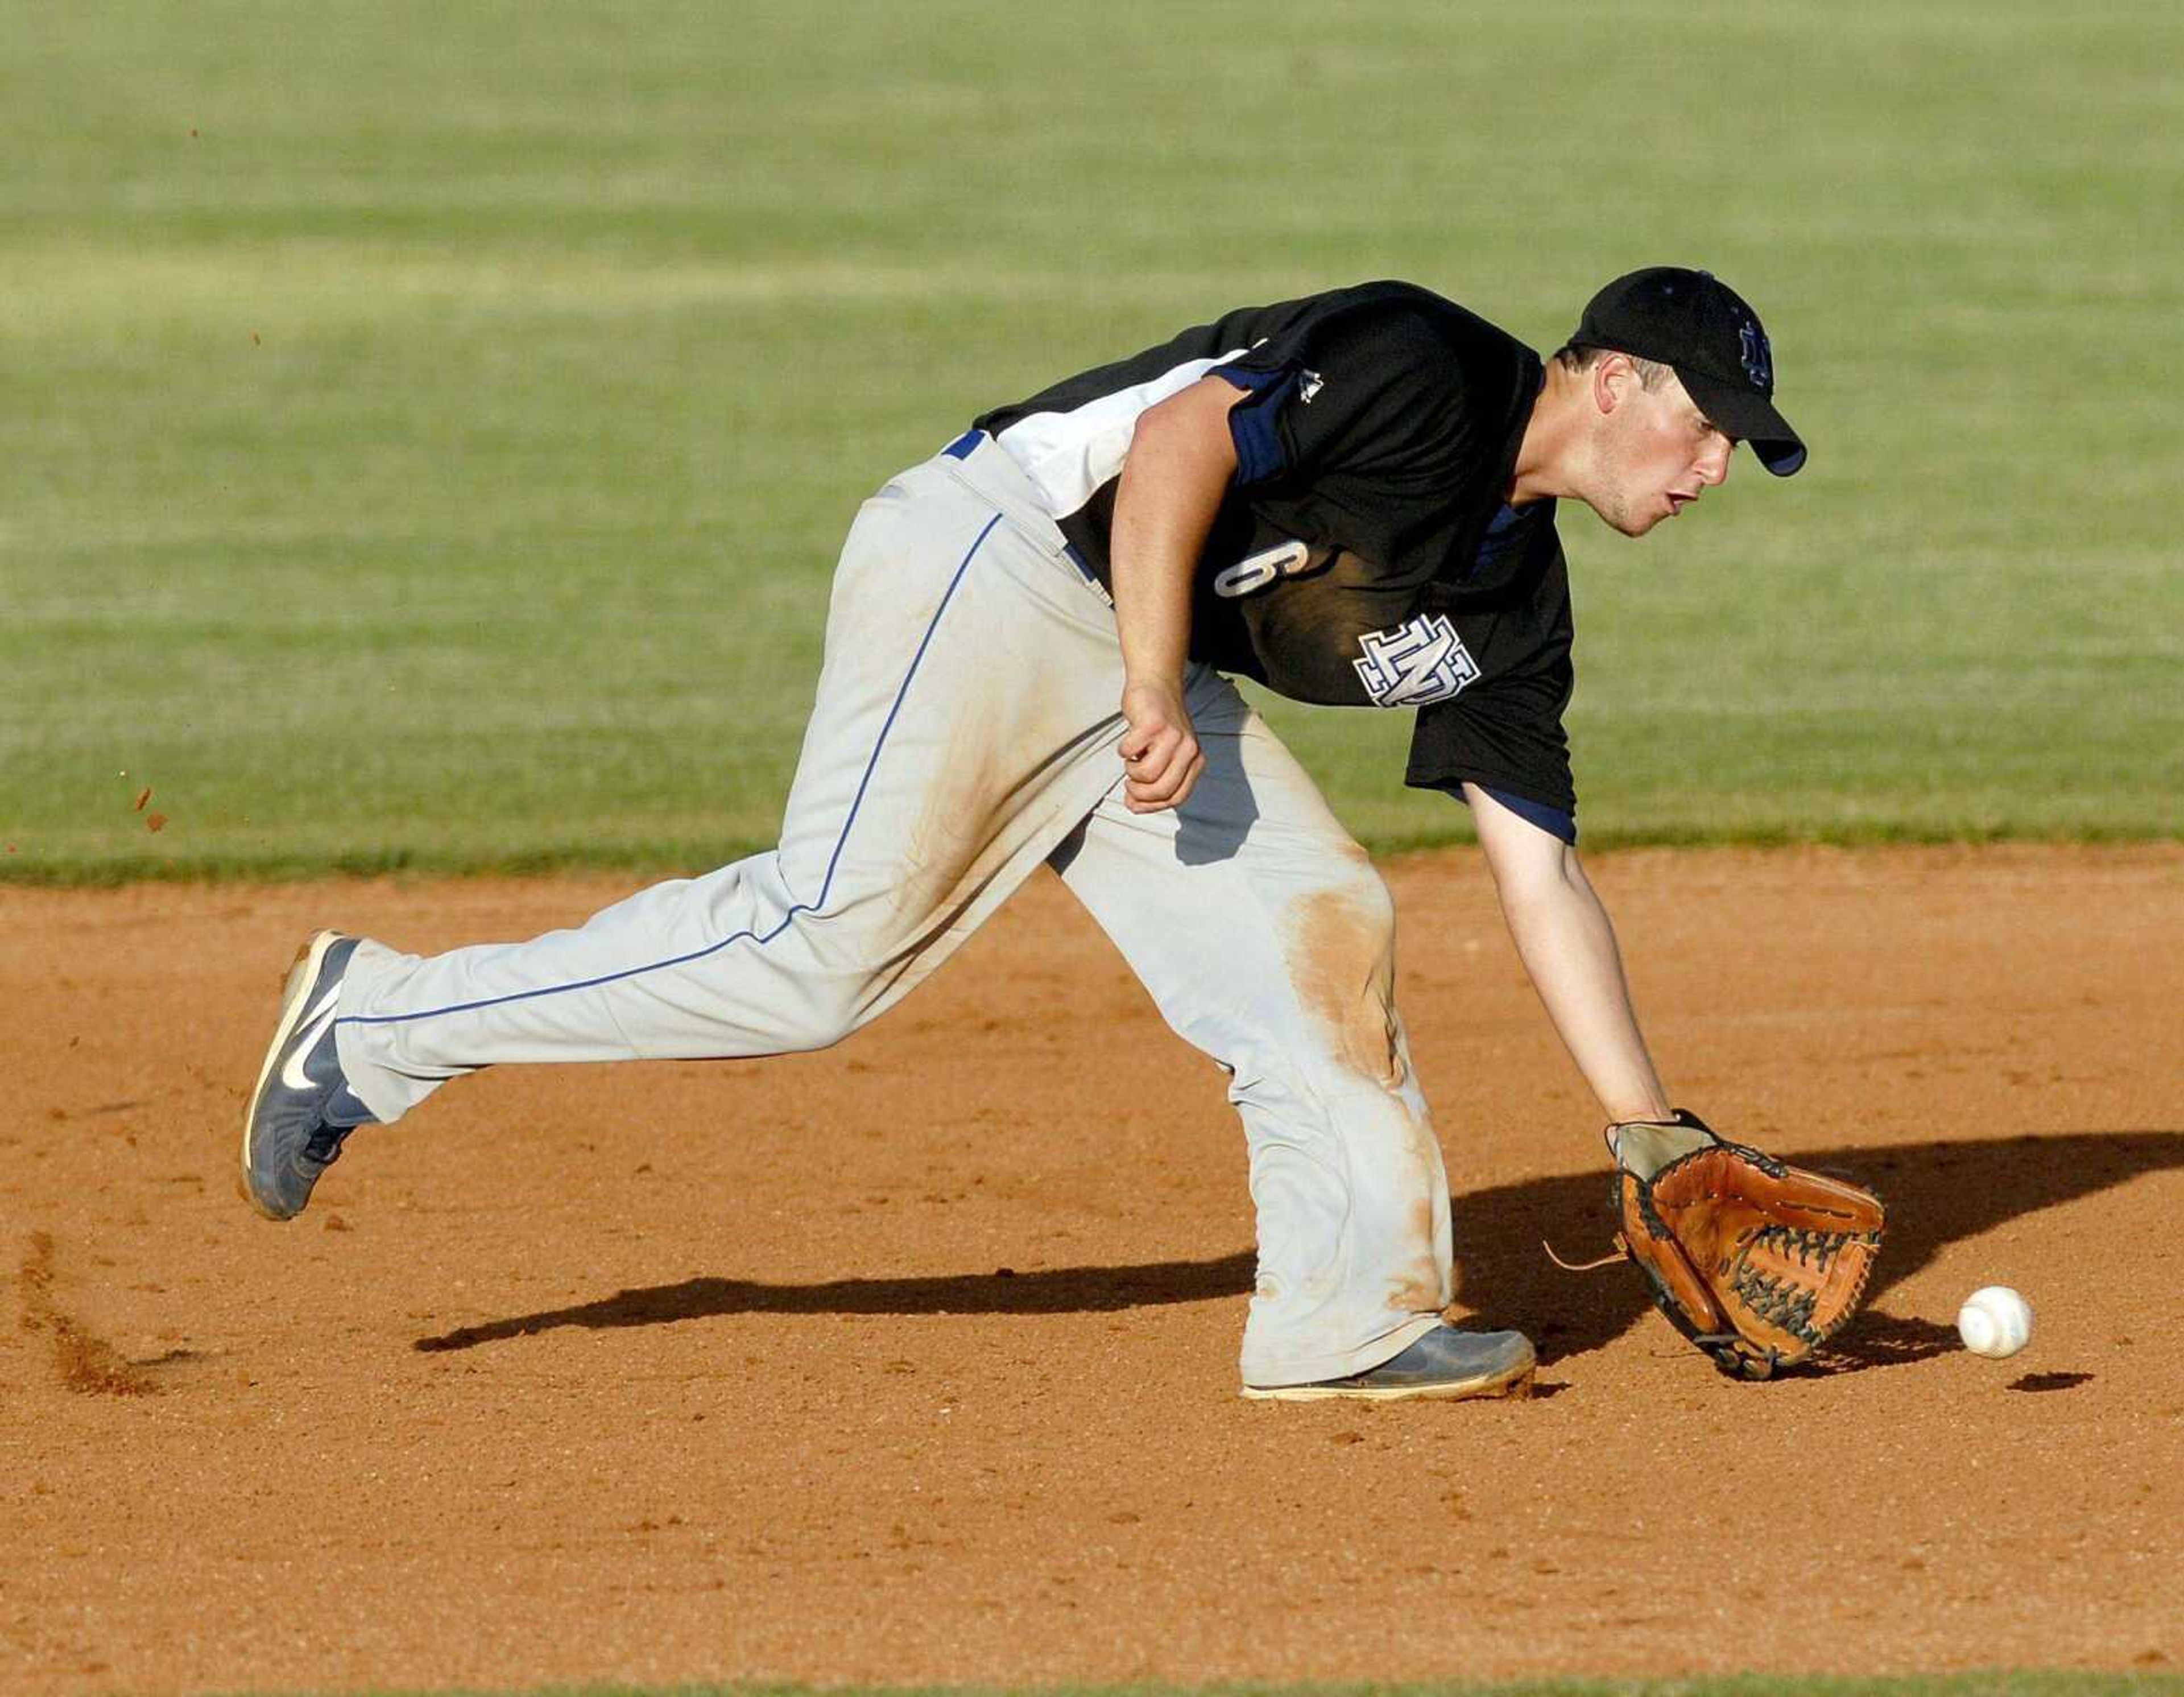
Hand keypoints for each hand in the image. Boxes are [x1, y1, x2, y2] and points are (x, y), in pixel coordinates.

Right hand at [1118, 680, 1203, 813]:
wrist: (1156, 685)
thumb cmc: (1157, 724)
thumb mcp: (1166, 755)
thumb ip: (1156, 780)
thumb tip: (1133, 805)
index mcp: (1194, 761)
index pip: (1176, 798)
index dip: (1152, 806)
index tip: (1135, 803)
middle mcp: (1188, 750)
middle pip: (1162, 790)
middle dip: (1139, 794)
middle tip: (1130, 784)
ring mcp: (1172, 736)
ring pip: (1147, 774)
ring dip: (1131, 772)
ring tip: (1131, 761)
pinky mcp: (1153, 724)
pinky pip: (1131, 751)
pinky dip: (1123, 750)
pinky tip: (1129, 743)